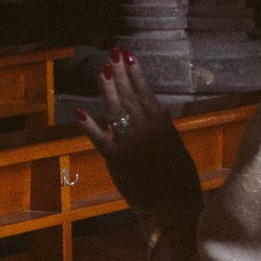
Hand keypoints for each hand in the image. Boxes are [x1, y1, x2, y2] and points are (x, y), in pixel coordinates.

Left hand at [79, 49, 201, 233]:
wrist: (172, 207)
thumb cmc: (180, 182)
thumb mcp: (178, 150)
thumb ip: (166, 131)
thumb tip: (161, 112)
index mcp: (163, 126)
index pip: (147, 93)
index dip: (136, 74)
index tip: (129, 57)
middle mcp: (146, 130)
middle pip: (129, 96)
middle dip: (120, 73)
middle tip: (112, 53)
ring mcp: (130, 144)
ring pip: (115, 111)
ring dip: (107, 90)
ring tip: (101, 70)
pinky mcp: (116, 161)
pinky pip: (100, 140)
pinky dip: (90, 126)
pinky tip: (80, 112)